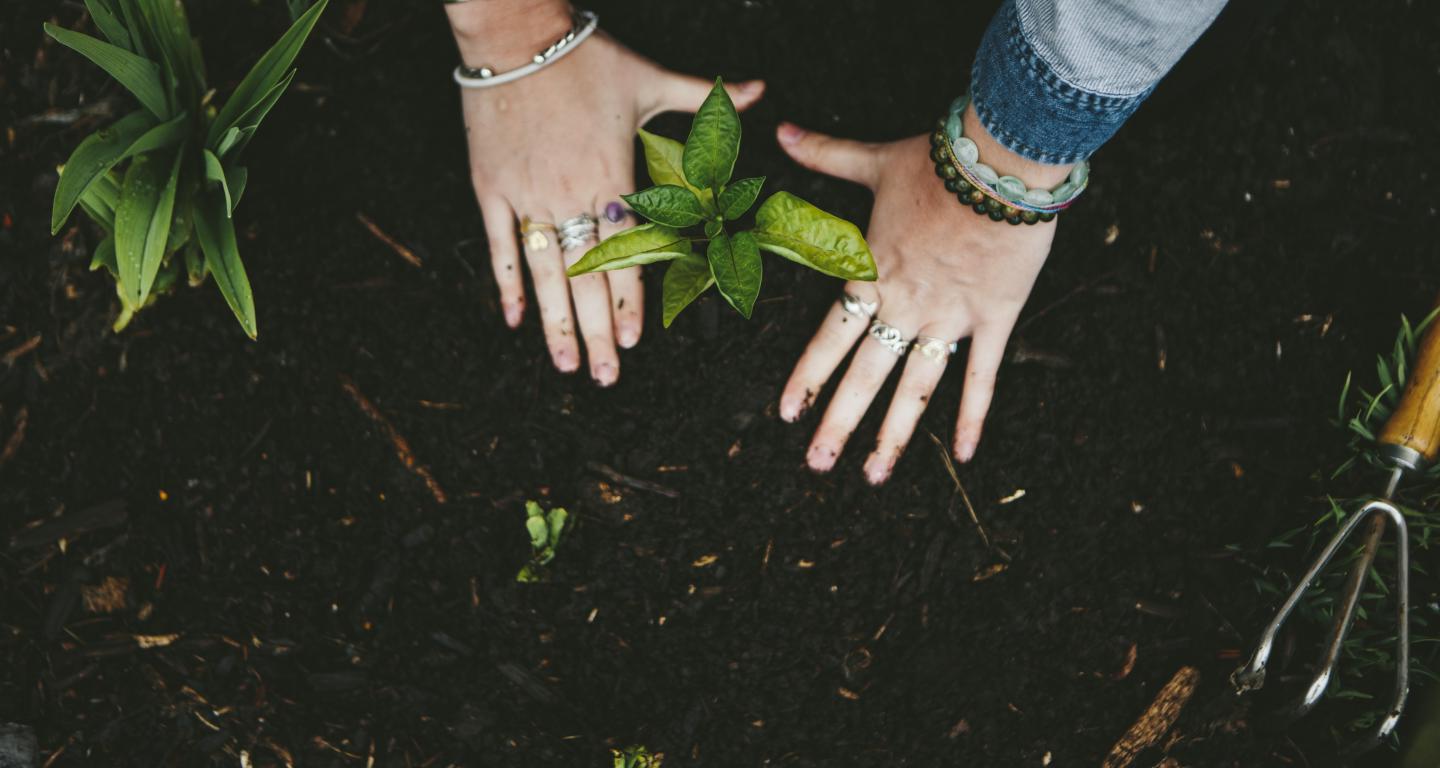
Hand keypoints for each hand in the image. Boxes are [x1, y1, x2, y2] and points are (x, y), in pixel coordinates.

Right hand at [449, 1, 762, 384]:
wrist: (516, 34)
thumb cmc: (586, 57)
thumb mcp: (649, 79)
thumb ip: (705, 97)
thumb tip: (760, 91)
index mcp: (614, 175)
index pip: (628, 253)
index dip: (631, 300)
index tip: (637, 340)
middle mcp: (572, 193)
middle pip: (588, 277)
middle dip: (598, 331)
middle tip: (606, 376)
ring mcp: (529, 193)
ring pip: (546, 272)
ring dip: (555, 323)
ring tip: (566, 364)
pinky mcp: (492, 187)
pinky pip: (501, 245)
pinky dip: (508, 282)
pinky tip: (513, 319)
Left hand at [774, 107, 1069, 482]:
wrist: (1001, 162)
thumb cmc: (937, 160)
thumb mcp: (873, 161)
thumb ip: (825, 153)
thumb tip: (779, 130)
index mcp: (871, 275)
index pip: (829, 338)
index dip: (806, 377)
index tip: (786, 415)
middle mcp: (904, 306)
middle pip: (864, 377)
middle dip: (838, 423)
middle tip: (817, 465)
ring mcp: (949, 318)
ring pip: (915, 389)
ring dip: (892, 436)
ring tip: (872, 476)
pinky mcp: (994, 319)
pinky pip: (982, 378)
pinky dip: (973, 417)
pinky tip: (967, 456)